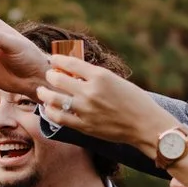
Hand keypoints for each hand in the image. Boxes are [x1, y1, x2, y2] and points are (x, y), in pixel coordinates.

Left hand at [40, 58, 172, 150]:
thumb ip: (95, 77)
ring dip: (44, 94)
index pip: (70, 63)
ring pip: (54, 99)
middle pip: (57, 79)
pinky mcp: (84, 126)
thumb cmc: (135, 101)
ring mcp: (86, 109)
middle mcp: (90, 91)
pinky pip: (60, 118)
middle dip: (50, 75)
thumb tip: (74, 73)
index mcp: (100, 76)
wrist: (146, 125)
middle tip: (49, 75)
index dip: (57, 60)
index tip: (53, 60)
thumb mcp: (116, 81)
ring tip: (42, 92)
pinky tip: (49, 108)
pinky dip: (51, 111)